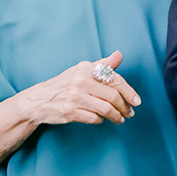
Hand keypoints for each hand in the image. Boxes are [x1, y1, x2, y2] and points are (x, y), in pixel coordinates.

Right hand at [21, 51, 140, 125]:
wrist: (39, 100)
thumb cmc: (65, 84)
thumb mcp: (82, 70)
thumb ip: (102, 65)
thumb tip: (119, 55)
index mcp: (86, 68)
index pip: (114, 79)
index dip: (129, 91)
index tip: (137, 101)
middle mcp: (81, 81)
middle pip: (112, 96)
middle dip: (124, 107)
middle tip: (130, 113)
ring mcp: (75, 97)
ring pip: (105, 109)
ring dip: (116, 116)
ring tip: (120, 119)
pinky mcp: (70, 111)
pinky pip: (94, 118)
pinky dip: (101, 120)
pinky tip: (102, 119)